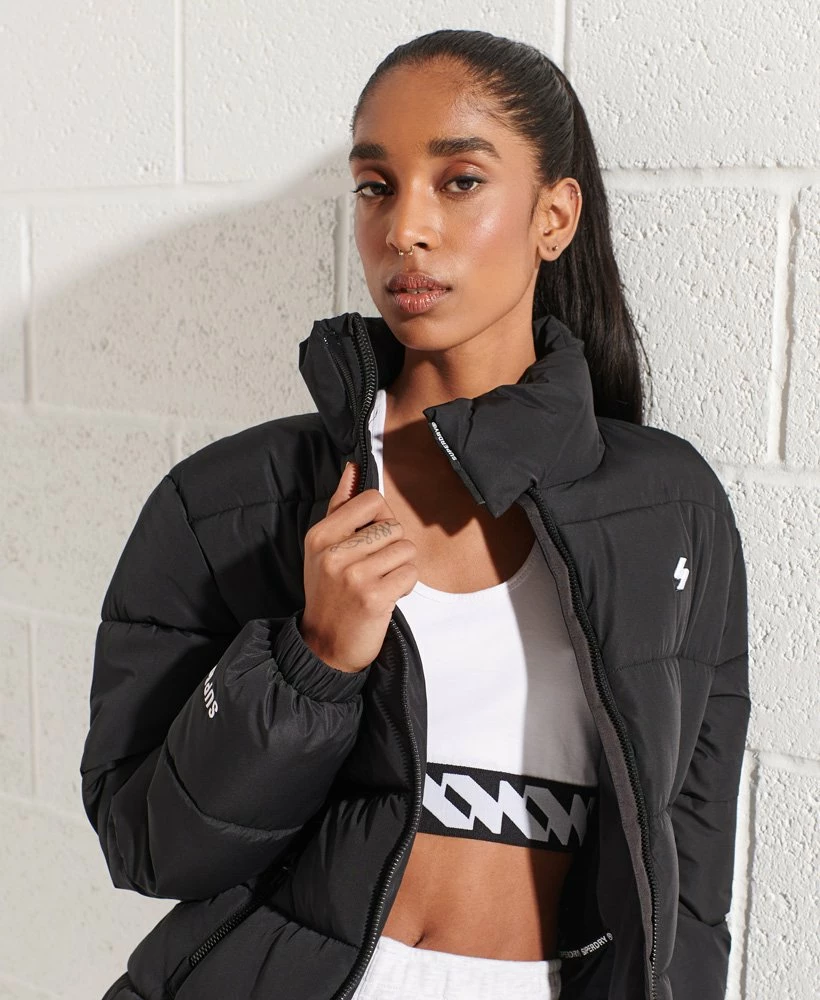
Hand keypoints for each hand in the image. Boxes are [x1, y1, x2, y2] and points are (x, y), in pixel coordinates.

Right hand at [299, 461, 418, 672]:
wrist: (324, 645)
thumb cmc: (329, 592)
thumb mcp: (323, 548)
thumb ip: (340, 506)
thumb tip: (353, 468)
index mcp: (321, 535)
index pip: (372, 500)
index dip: (381, 518)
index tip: (372, 538)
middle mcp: (333, 553)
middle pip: (394, 526)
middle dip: (393, 547)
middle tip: (375, 568)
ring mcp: (354, 576)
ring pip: (406, 549)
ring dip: (400, 567)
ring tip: (380, 581)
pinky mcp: (374, 597)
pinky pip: (410, 573)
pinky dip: (405, 585)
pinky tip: (386, 595)